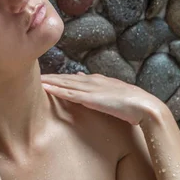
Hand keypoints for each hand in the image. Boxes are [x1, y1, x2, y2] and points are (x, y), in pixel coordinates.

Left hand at [40, 72, 164, 125]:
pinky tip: (45, 88)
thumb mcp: (115, 93)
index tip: (48, 76)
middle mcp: (92, 81)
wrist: (143, 105)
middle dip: (51, 77)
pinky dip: (56, 90)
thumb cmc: (132, 103)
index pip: (74, 78)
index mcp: (98, 81)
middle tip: (36, 74)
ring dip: (50, 81)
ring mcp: (90, 89)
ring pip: (64, 84)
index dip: (60, 77)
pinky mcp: (90, 98)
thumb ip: (102, 89)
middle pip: (66, 78)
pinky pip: (69, 94)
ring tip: (36, 79)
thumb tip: (88, 85)